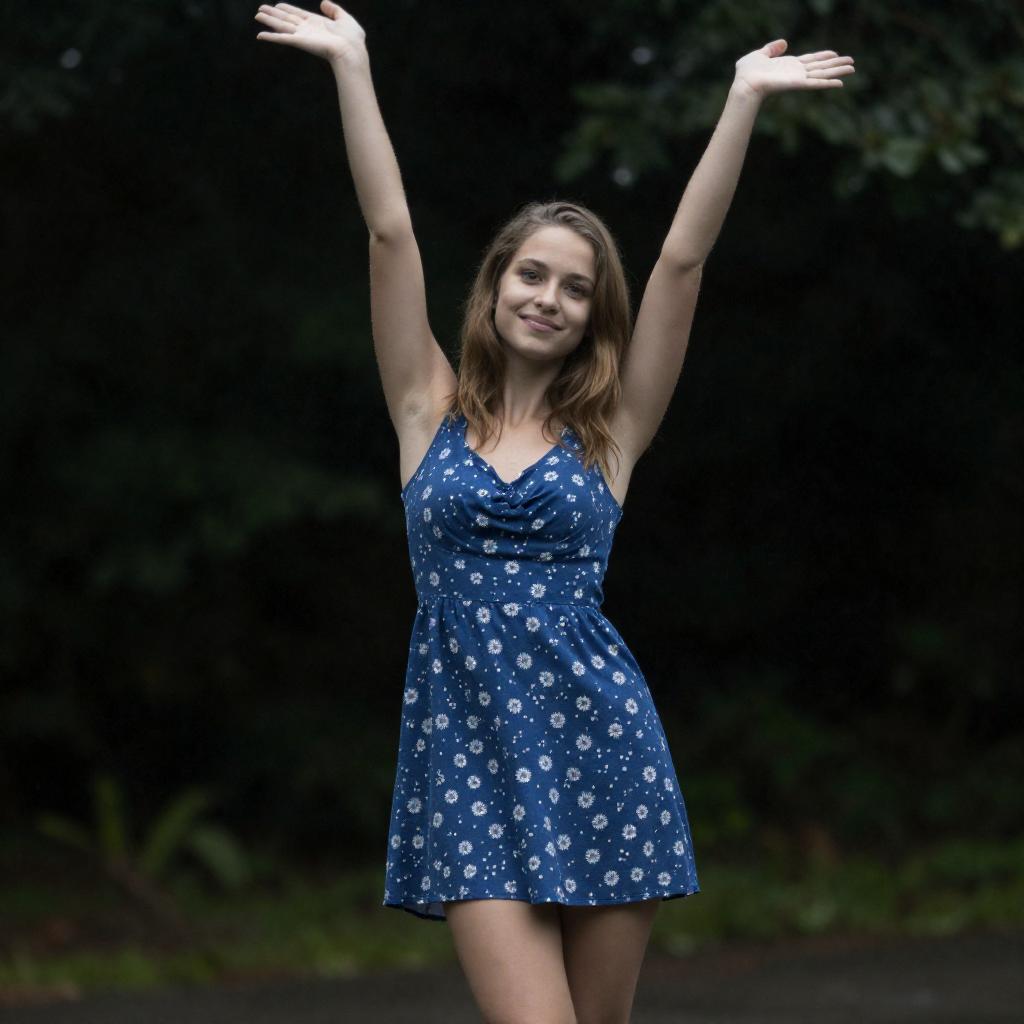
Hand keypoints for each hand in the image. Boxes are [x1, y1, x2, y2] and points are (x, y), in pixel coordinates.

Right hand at [255, 1, 365, 62]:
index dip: (287, 9)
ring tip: (257, 15)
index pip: (298, 14)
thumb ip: (334, 9)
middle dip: (273, 14)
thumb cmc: (352, 39)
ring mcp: (303, 36)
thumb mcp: (344, 18)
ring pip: (281, 26)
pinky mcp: (300, 42)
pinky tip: (260, 35)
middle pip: (286, 19)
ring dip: (268, 20)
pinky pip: (282, 38)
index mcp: (317, 23)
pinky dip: (270, 37)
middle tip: (261, 10)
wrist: (351, 51)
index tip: (278, 5)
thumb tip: (323, 2)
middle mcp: (307, 30)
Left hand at [733, 39, 854, 98]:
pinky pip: (816, 83)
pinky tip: (840, 83)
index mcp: (788, 65)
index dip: (823, 57)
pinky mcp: (797, 84)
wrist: (744, 84)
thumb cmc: (747, 73)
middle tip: (851, 63)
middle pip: (821, 67)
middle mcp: (795, 73)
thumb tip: (785, 43)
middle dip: (836, 65)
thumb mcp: (759, 54)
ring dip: (838, 72)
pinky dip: (828, 83)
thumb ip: (772, 48)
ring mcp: (797, 79)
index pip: (810, 60)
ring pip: (822, 74)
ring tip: (853, 69)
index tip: (835, 54)